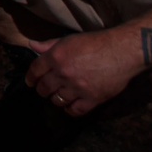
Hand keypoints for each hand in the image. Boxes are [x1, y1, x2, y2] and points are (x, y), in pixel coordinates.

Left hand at [22, 31, 140, 116]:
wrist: (121, 51)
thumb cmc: (95, 43)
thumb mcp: (69, 40)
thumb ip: (49, 45)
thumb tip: (32, 46)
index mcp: (56, 56)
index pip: (35, 70)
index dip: (30, 78)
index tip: (30, 82)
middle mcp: (64, 73)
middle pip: (44, 88)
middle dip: (42, 90)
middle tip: (44, 90)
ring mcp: (78, 88)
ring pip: (58, 100)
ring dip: (55, 99)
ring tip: (58, 96)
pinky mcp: (92, 99)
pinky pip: (75, 110)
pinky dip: (70, 110)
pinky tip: (70, 106)